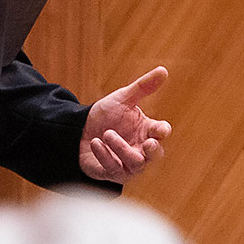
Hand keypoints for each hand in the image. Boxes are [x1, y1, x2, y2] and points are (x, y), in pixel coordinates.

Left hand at [79, 66, 170, 184]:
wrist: (79, 129)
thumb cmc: (106, 115)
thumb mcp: (123, 98)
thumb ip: (143, 87)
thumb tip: (163, 70)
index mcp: (147, 131)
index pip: (161, 133)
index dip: (162, 131)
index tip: (161, 130)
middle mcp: (141, 149)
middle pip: (155, 155)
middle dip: (153, 151)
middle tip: (149, 143)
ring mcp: (128, 164)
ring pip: (134, 163)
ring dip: (122, 149)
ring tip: (107, 134)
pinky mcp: (111, 173)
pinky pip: (112, 168)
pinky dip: (105, 155)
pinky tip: (96, 142)